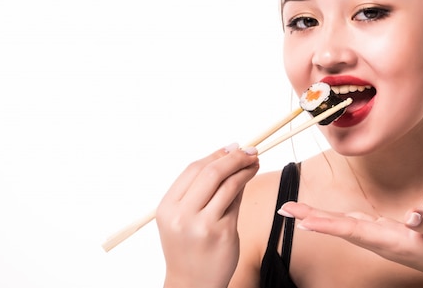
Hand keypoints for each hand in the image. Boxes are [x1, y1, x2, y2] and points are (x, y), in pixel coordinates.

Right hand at [156, 144, 259, 287]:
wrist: (191, 284)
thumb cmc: (189, 248)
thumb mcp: (184, 218)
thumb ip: (201, 190)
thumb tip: (228, 156)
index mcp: (167, 207)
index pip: (193, 170)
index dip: (215, 154)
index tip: (231, 147)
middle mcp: (182, 215)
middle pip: (211, 172)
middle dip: (233, 157)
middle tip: (249, 150)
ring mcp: (202, 225)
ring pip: (227, 184)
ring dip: (244, 168)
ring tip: (254, 161)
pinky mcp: (222, 233)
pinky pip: (236, 201)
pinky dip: (245, 185)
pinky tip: (250, 178)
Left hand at [278, 202, 422, 284]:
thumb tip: (411, 215)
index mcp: (391, 240)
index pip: (353, 230)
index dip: (328, 224)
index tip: (304, 221)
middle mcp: (379, 240)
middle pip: (340, 227)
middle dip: (311, 218)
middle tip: (285, 209)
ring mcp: (380, 238)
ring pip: (344, 226)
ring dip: (318, 218)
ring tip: (296, 212)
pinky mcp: (383, 235)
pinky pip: (353, 225)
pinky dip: (334, 220)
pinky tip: (323, 217)